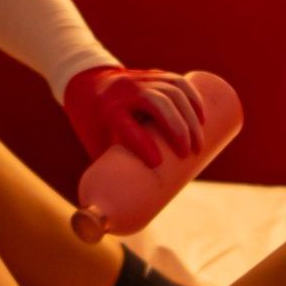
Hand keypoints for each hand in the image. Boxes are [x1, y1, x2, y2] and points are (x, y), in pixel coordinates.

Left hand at [64, 66, 206, 168]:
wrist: (85, 83)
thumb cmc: (93, 123)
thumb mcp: (96, 143)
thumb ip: (113, 171)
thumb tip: (127, 211)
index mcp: (106, 109)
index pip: (125, 124)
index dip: (141, 143)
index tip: (157, 163)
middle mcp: (123, 91)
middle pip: (155, 103)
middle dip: (177, 128)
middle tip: (189, 153)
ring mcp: (139, 79)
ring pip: (170, 91)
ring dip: (190, 116)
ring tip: (199, 142)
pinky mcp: (152, 75)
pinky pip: (175, 81)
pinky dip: (192, 97)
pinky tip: (201, 116)